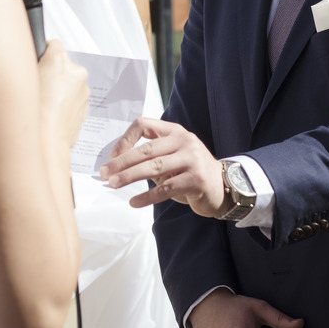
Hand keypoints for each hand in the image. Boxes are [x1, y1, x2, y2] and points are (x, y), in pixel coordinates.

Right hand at [37, 40, 88, 148]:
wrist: (46, 142)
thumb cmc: (32, 114)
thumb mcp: (23, 81)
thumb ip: (33, 66)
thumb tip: (35, 63)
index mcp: (59, 60)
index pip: (53, 44)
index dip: (43, 54)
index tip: (37, 64)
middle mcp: (75, 71)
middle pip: (62, 64)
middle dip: (52, 73)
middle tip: (38, 88)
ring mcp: (83, 90)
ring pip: (69, 81)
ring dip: (60, 88)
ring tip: (44, 104)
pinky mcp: (86, 105)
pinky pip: (74, 97)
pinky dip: (65, 101)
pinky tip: (52, 112)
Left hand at [99, 117, 226, 215]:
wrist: (224, 186)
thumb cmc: (190, 171)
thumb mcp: (172, 156)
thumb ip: (151, 156)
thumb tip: (116, 165)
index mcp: (174, 131)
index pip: (143, 125)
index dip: (125, 139)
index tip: (112, 155)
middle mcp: (184, 141)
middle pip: (146, 149)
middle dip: (122, 162)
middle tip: (104, 173)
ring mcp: (192, 159)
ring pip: (154, 167)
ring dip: (130, 177)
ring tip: (113, 184)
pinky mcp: (196, 179)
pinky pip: (166, 188)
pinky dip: (147, 196)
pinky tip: (134, 202)